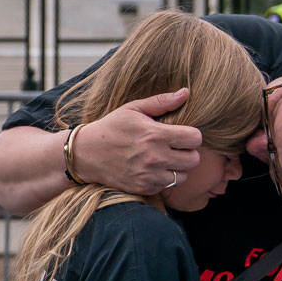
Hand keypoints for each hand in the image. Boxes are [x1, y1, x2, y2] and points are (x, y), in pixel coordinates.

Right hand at [74, 88, 201, 193]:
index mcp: (155, 134)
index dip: (191, 135)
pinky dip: (162, 179)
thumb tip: (186, 92)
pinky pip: (166, 186)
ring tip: (164, 160)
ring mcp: (149, 175)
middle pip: (194, 160)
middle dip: (187, 152)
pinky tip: (151, 169)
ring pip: (183, 176)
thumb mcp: (133, 109)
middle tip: (175, 148)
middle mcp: (155, 157)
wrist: (86, 153)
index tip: (182, 135)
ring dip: (177, 168)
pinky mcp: (143, 188)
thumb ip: (162, 102)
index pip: (195, 138)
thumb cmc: (111, 127)